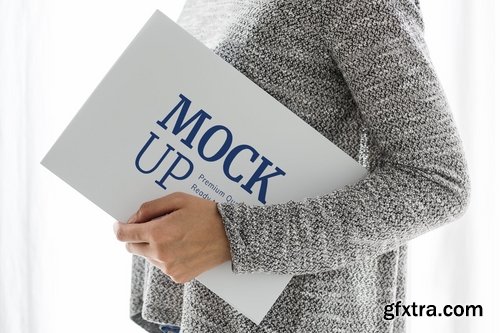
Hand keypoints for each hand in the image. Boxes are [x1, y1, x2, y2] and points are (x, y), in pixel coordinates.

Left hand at [113, 192, 231, 283]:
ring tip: (173, 236)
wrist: (231, 236)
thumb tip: (132, 219)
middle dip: (136, 236)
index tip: (119, 225)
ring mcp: (169, 268)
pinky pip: (162, 266)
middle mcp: (160, 254)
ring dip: (152, 247)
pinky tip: (181, 247)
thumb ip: (150, 207)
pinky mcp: (178, 276)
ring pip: (147, 257)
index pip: (123, 235)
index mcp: (158, 233)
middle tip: (152, 227)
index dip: (119, 228)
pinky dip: (165, 257)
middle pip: (131, 247)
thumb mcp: (178, 200)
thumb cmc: (206, 214)